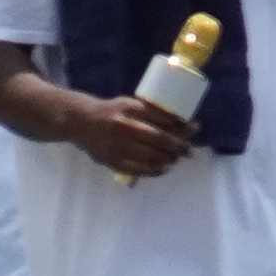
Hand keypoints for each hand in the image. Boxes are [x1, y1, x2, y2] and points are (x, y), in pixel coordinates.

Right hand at [62, 95, 199, 182]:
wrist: (81, 122)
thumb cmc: (110, 112)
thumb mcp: (129, 105)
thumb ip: (148, 113)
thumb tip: (179, 122)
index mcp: (130, 108)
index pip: (161, 118)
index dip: (180, 125)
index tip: (194, 128)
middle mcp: (124, 126)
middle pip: (159, 138)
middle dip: (178, 145)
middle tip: (189, 150)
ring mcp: (118, 145)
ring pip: (151, 156)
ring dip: (168, 159)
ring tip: (176, 159)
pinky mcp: (113, 160)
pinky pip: (139, 169)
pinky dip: (154, 170)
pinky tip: (163, 168)